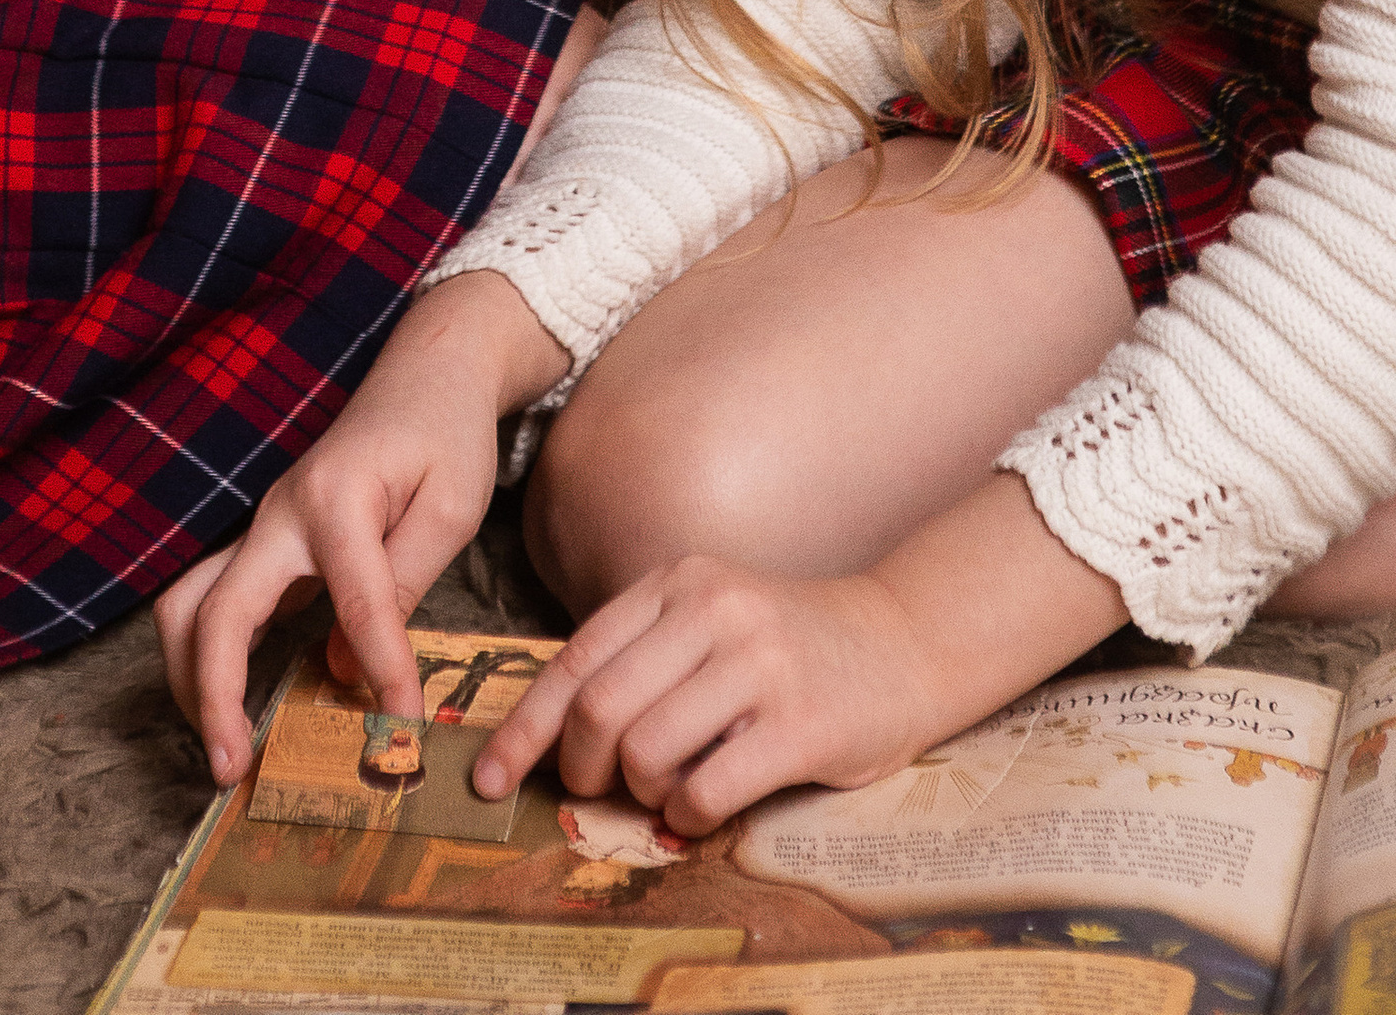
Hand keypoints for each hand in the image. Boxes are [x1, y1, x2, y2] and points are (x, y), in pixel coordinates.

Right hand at [153, 272, 567, 787]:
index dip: (380, 672)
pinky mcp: (265, 543)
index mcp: (336, 499)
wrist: (425, 374)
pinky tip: (234, 704)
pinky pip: (214, 602)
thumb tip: (346, 670)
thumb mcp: (451, 506)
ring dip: (191, 678)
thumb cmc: (445, 435)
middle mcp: (280, 514)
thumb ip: (401, 587)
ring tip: (221, 745)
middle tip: (230, 768)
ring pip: (190, 604)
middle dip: (212, 694)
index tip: (403, 728)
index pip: (355, 605)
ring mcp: (263, 526)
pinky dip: (211, 657)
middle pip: (215, 611)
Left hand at [472, 477, 1124, 835]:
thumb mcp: (710, 621)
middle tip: (596, 789)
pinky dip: (686, 814)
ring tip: (668, 787)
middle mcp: (713, 611)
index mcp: (678, 581)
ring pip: (645, 752)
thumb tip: (553, 734)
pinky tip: (704, 804)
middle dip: (580, 768)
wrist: (904, 641)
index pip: (574, 659)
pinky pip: (704, 788)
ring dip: (641, 792)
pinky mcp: (797, 722)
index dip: (523, 726)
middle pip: (598, 709)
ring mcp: (757, 664)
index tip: (491, 778)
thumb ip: (642, 657)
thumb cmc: (790, 645)